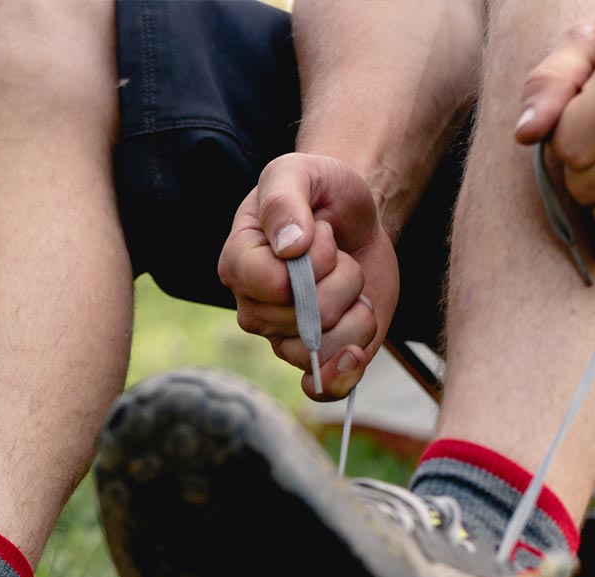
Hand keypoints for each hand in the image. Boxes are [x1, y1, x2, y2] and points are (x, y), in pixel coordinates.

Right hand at [217, 153, 398, 399]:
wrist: (355, 217)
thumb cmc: (320, 192)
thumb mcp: (298, 171)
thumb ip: (284, 199)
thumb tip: (291, 248)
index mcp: (239, 263)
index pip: (272, 285)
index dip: (312, 261)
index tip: (321, 233)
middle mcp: (255, 308)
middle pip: (305, 318)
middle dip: (340, 280)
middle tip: (339, 255)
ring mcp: (284, 337)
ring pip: (319, 350)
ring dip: (355, 312)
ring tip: (353, 282)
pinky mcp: (318, 356)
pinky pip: (322, 387)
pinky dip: (343, 374)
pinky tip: (355, 353)